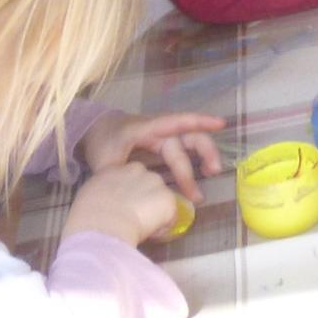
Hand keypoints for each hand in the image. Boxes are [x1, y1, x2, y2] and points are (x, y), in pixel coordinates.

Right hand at [64, 161, 181, 249]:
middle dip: (144, 200)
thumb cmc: (86, 221)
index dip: (127, 194)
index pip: (128, 177)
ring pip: (160, 199)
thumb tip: (110, 202)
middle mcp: (137, 170)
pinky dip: (163, 226)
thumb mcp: (88, 199)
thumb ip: (102, 193)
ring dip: (155, 212)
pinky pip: (170, 215)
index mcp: (114, 169)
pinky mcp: (167, 198)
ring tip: (139, 228)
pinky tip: (150, 234)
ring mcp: (154, 182)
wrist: (99, 229)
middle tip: (132, 220)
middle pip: (148, 184)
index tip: (122, 208)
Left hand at [77, 110, 224, 204]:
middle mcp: (160, 130)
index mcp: (146, 129)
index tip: (221, 124)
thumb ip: (119, 177)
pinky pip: (182, 150)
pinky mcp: (163, 144)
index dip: (198, 121)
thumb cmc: (102, 142)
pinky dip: (194, 159)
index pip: (175, 122)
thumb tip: (132, 196)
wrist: (97, 131)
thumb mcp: (104, 161)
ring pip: (190, 142)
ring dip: (204, 155)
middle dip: (205, 151)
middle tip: (214, 172)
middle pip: (189, 136)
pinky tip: (203, 172)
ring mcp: (163, 136)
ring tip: (213, 173)